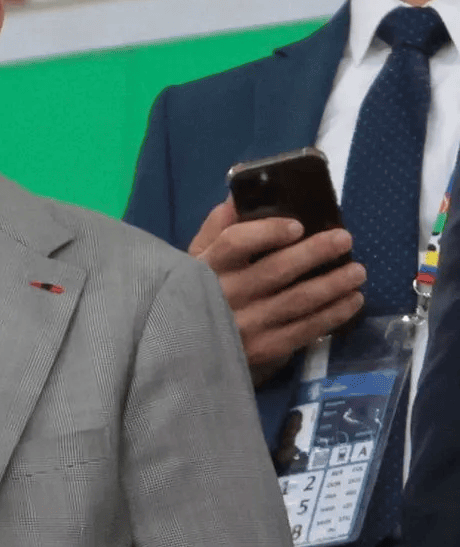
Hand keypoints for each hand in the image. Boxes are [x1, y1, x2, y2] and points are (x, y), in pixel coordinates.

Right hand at [189, 198, 365, 385]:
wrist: (189, 349)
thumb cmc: (197, 293)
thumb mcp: (194, 259)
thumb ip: (215, 229)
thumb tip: (238, 197)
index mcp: (207, 266)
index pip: (235, 243)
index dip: (268, 232)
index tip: (297, 225)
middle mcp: (227, 294)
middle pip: (276, 269)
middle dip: (314, 252)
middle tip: (345, 238)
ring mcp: (247, 324)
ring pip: (298, 300)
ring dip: (333, 284)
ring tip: (358, 271)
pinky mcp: (265, 348)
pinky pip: (306, 329)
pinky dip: (333, 314)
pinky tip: (352, 300)